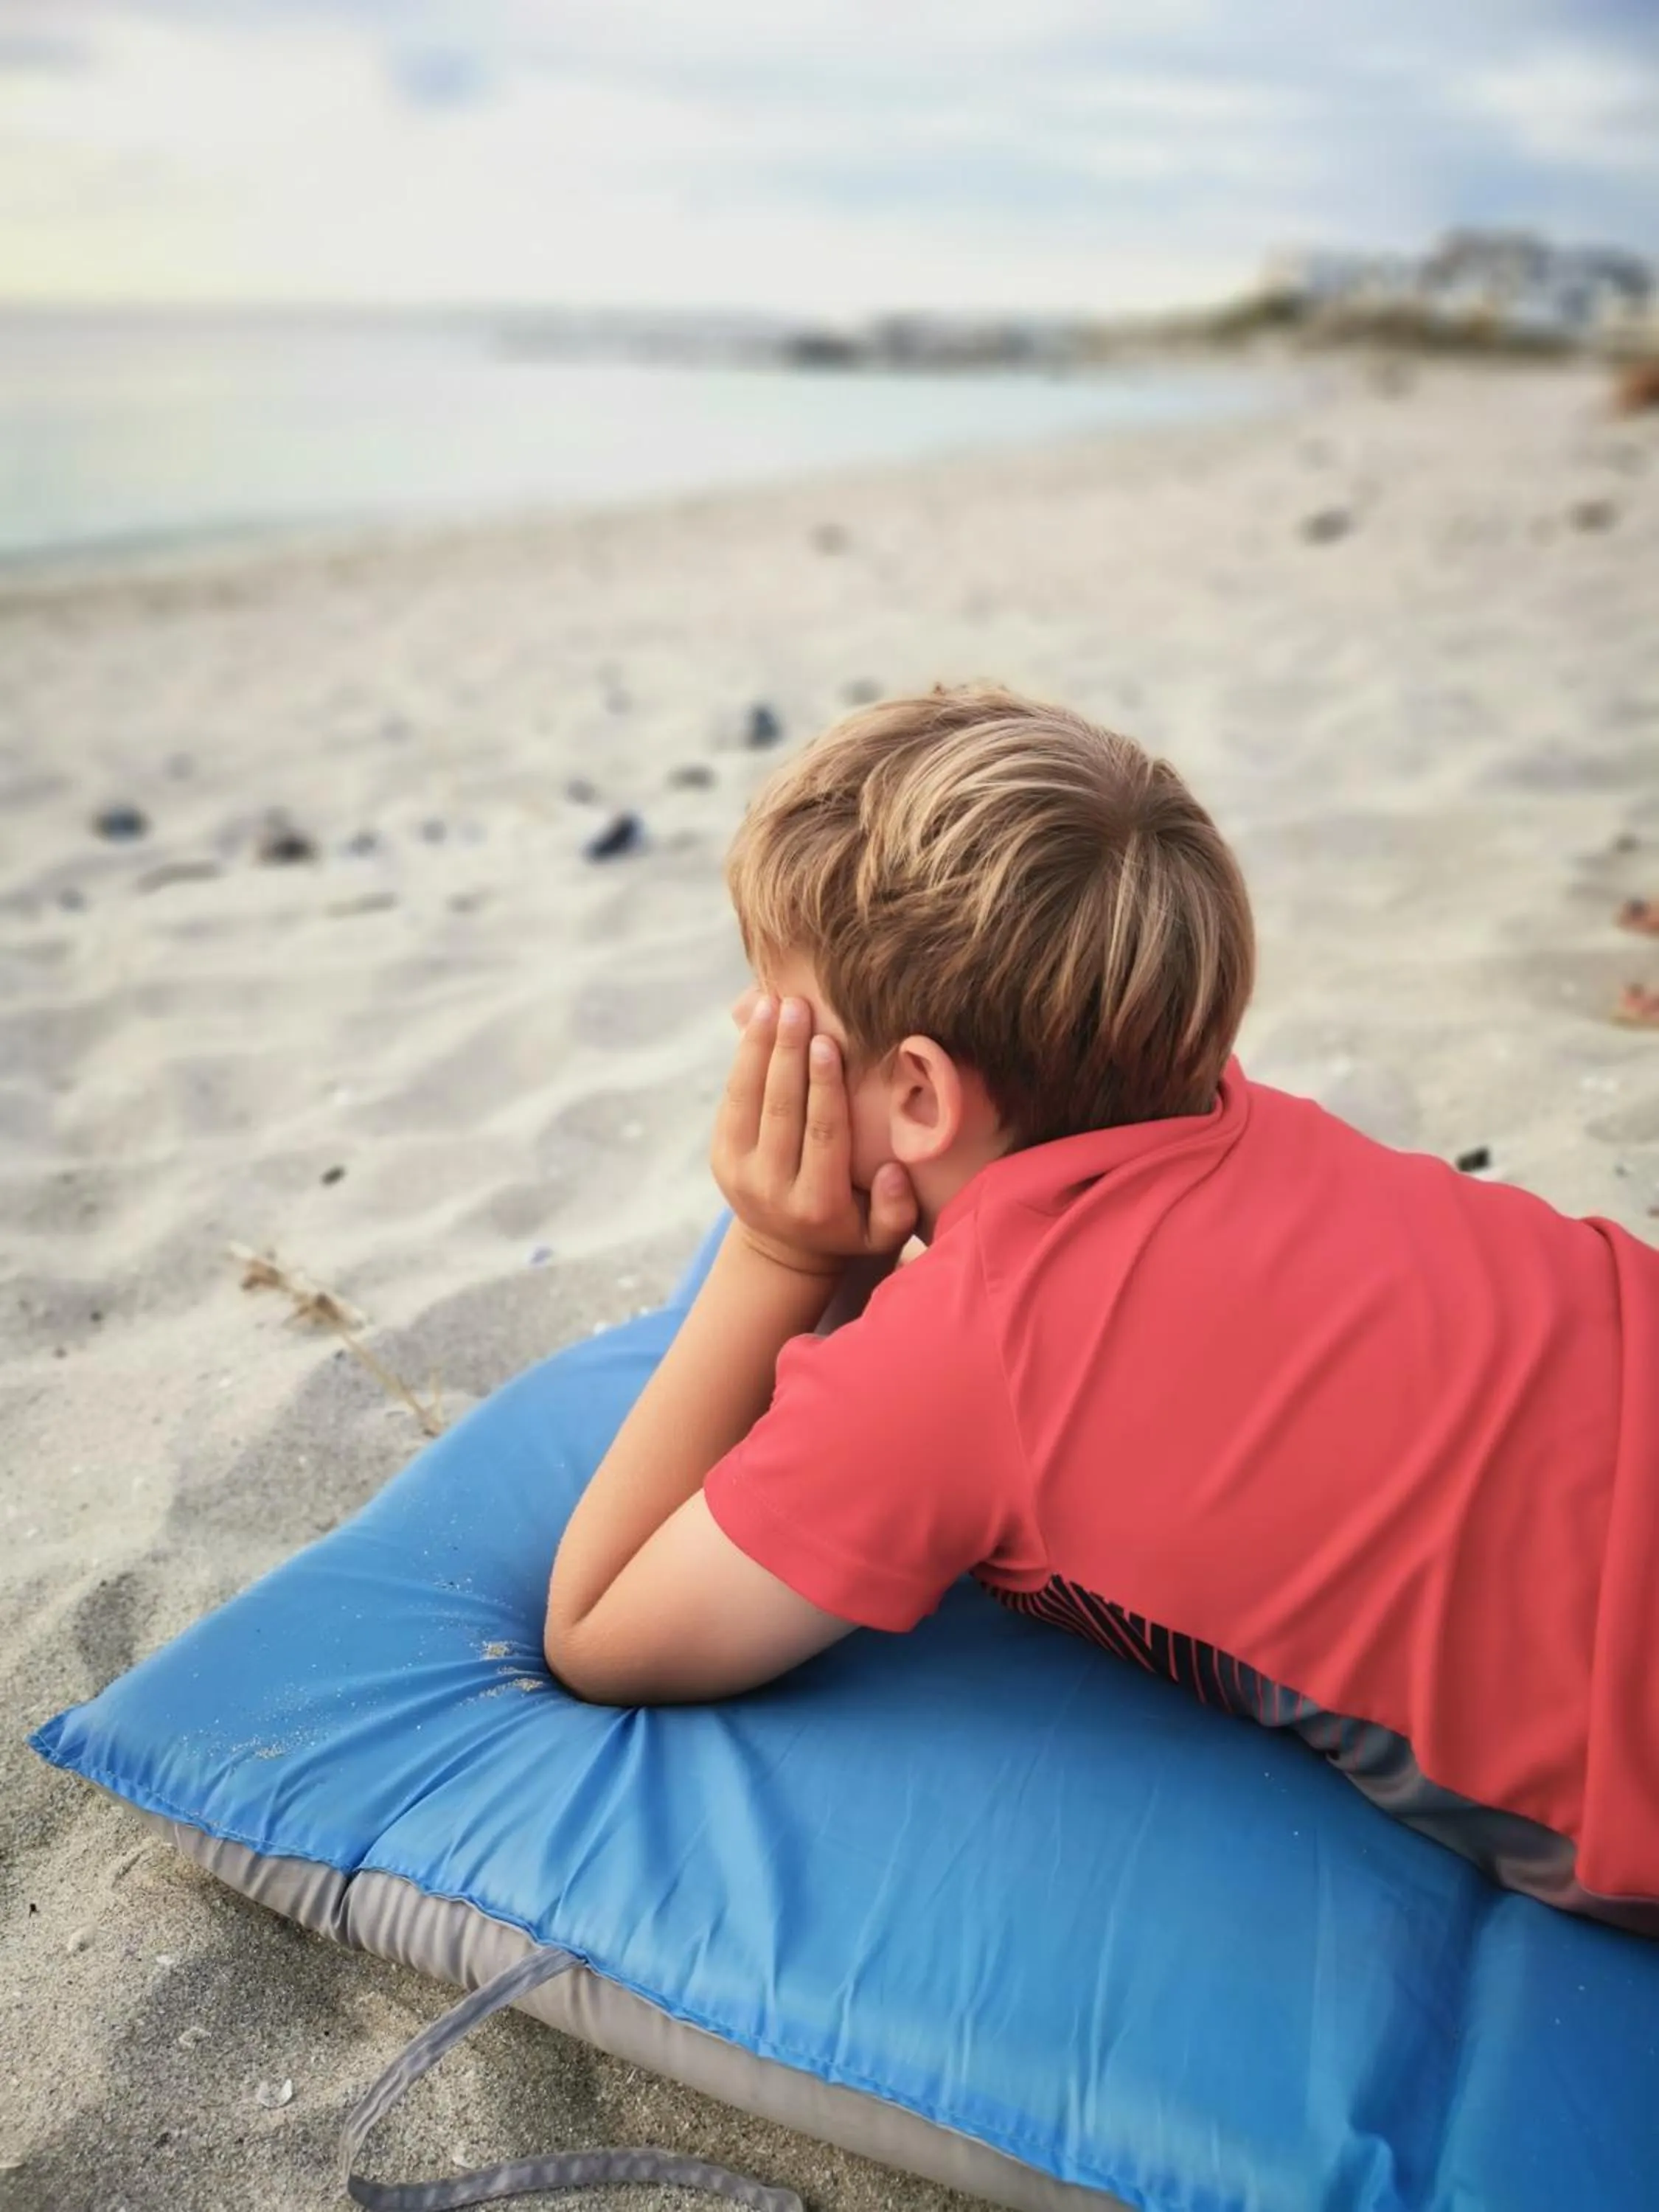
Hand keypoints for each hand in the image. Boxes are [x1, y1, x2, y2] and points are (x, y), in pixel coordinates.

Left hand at [712, 994, 917, 1273]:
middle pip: (779, 1110)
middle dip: (787, 1054)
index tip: (827, 1042)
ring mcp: (738, 1171)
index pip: (821, 1134)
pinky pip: (731, 1100)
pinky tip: (756, 1022)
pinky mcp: (720, 1155)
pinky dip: (742, 1059)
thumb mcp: (882, 1236)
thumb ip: (896, 1210)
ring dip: (758, 1047)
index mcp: (816, 1204)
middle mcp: (771, 1189)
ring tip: (770, 1002)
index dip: (822, 1087)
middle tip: (797, 1006)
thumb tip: (892, 1171)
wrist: (785, 1252)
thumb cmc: (847, 1228)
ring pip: (746, 1099)